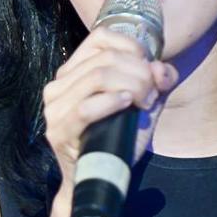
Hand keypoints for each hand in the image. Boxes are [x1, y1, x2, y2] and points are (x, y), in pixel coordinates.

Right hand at [41, 26, 178, 186]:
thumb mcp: (143, 102)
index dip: (132, 48)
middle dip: (138, 73)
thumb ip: (156, 81)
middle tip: (153, 94)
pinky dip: (110, 102)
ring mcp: (54, 108)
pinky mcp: (59, 131)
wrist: (100, 177)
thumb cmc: (118, 136)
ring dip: (130, 86)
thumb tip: (161, 69)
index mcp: (73, 70)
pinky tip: (127, 103)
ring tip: (144, 102)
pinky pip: (85, 108)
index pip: (101, 38)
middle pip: (105, 60)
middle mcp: (58, 84)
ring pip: (97, 78)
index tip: (149, 70)